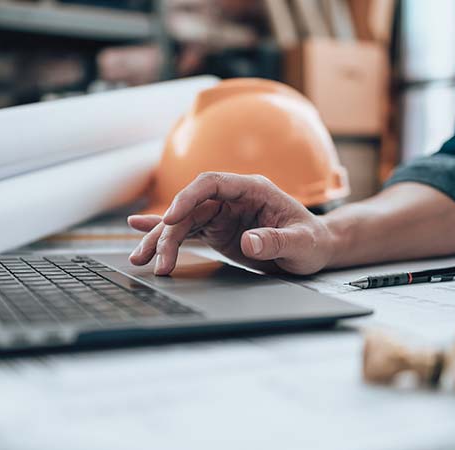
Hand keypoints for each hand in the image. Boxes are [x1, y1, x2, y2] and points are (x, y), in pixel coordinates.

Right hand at [128, 172, 335, 275]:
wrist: (316, 250)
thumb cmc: (313, 241)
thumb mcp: (301, 243)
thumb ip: (276, 241)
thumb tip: (250, 242)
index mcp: (252, 189)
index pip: (212, 184)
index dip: (188, 198)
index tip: (171, 218)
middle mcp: (232, 198)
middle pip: (190, 208)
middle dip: (168, 232)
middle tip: (158, 260)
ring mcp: (222, 214)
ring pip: (183, 222)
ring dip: (160, 239)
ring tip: (139, 258)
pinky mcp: (217, 230)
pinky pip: (186, 231)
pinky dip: (164, 235)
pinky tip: (140, 233)